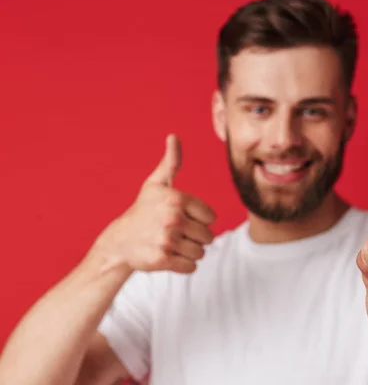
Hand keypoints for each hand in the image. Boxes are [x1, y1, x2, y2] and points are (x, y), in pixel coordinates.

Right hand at [90, 134, 215, 273]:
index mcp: (177, 198)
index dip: (199, 220)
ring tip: (171, 244)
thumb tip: (173, 136)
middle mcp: (172, 218)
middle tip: (174, 233)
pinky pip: (190, 267)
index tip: (181, 218)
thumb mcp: (156, 184)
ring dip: (189, 252)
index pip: (211, 218)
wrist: (120, 242)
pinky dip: (183, 265)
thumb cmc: (143, 210)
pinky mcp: (162, 259)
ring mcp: (167, 240)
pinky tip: (169, 257)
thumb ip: (171, 162)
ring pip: (201, 252)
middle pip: (208, 236)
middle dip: (195, 238)